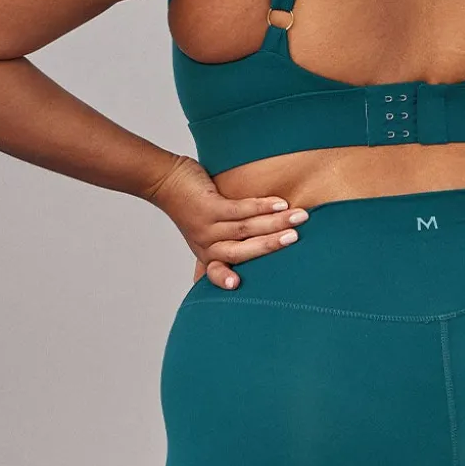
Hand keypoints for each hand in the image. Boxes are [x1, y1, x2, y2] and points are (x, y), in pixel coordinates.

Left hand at [145, 154, 307, 288]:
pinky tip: (280, 203)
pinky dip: (261, 206)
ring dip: (276, 222)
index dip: (224, 279)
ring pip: (246, 228)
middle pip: (241, 251)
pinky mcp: (209, 205)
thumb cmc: (188, 208)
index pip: (217, 272)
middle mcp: (207, 243)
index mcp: (208, 254)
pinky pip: (239, 208)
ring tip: (300, 217)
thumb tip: (237, 275)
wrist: (164, 180)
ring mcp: (207, 224)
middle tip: (296, 239)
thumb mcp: (202, 235)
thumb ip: (219, 251)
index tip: (236, 285)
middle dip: (271, 246)